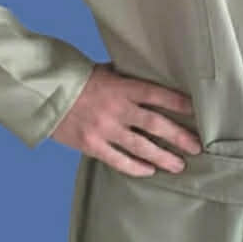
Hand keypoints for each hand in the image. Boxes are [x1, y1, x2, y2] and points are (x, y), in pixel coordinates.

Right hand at [50, 62, 202, 175]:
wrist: (45, 93)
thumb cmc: (78, 79)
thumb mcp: (105, 71)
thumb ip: (127, 79)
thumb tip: (152, 79)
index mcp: (122, 87)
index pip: (157, 95)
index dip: (179, 103)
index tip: (196, 111)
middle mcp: (117, 109)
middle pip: (156, 125)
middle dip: (179, 137)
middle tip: (197, 147)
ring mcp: (104, 129)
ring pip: (141, 147)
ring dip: (163, 157)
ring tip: (179, 165)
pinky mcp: (92, 144)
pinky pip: (119, 160)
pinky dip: (137, 167)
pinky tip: (150, 171)